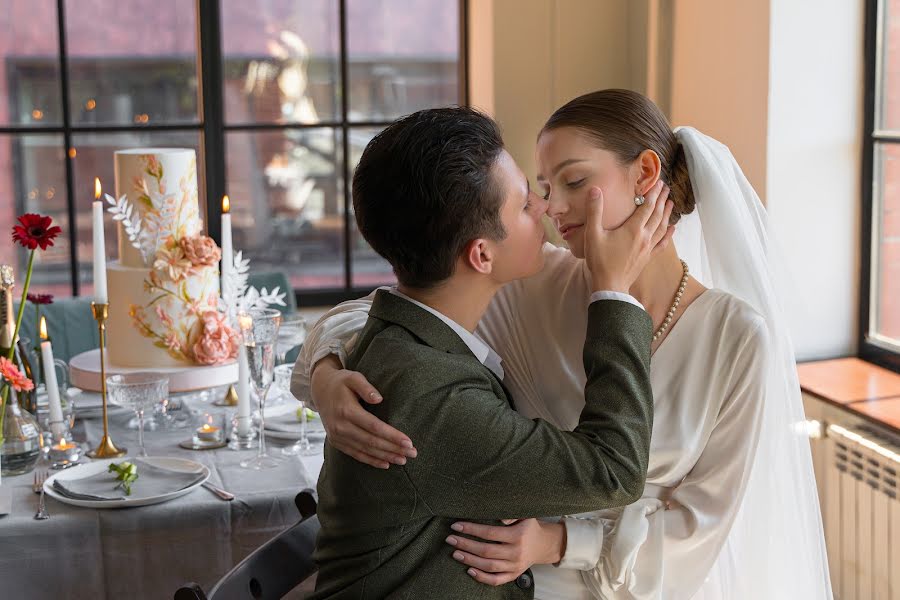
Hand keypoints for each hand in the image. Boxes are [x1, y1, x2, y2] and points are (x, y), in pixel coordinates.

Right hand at [310, 355, 416, 468]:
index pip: (374, 426)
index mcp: (347, 410)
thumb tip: (379, 399)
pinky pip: (355, 454)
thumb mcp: (353, 377)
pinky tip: (385, 464)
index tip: (408, 441)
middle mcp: (341, 426)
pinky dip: (371, 460)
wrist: (320, 390)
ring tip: (403, 460)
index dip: (392, 436)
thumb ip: (366, 387)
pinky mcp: (336, 442)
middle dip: (393, 449)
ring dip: (385, 456)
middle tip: (412, 453)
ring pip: (365, 450)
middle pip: (372, 441)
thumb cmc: (341, 382)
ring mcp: (337, 436)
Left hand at [445, 519, 566, 585]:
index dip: (471, 529)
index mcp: (518, 535)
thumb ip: (512, 514)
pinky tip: (469, 570)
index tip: (456, 525)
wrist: (543, 545)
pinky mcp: (514, 575)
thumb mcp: (525, 515)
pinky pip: (496, 580)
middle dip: (465, 544)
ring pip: (489, 566)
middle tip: (450, 539)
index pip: (490, 533)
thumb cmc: (529, 526)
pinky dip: (482, 577)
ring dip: (469, 560)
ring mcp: (515, 566)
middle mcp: (516, 552)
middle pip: (486, 551)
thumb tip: (500, 517)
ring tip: (455, 553)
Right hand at [584, 180, 674, 292]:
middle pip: (657, 214)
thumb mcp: (593, 234)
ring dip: (667, 213)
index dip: (654, 193)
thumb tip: (595, 190)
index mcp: (633, 229)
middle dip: (662, 200)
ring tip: (671, 203)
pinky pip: (662, 243)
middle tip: (666, 188)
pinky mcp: (647, 257)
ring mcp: (648, 248)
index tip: (659, 182)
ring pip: (662, 227)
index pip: (647, 206)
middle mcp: (644, 236)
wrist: (610, 285)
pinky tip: (672, 228)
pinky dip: (668, 234)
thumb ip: (595, 211)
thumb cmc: (600, 260)